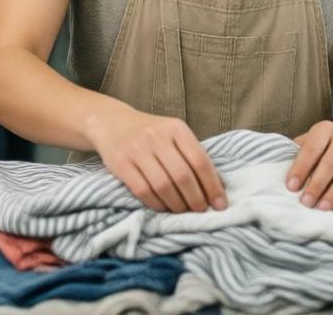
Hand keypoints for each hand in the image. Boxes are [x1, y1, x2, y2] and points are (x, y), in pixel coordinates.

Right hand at [89, 109, 226, 213]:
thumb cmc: (151, 133)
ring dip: (177, 204)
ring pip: (163, 185)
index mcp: (176, 128)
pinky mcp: (121, 163)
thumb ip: (191, 154)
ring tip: (183, 210)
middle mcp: (157, 136)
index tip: (220, 204)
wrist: (112, 122)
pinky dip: (157, 204)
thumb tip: (215, 187)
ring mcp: (137, 149)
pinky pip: (143, 191)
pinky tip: (164, 207)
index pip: (200, 160)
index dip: (212, 185)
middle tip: (200, 211)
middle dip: (196, 199)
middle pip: (183, 175)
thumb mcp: (173, 133)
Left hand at [286, 118, 332, 209]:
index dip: (301, 168)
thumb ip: (301, 149)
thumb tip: (280, 167)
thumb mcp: (316, 136)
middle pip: (331, 163)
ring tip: (323, 208)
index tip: (291, 187)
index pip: (312, 149)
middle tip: (306, 202)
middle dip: (317, 185)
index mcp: (326, 129)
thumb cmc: (332, 138)